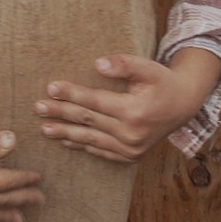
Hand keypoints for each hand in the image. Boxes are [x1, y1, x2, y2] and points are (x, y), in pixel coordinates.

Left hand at [33, 48, 220, 162]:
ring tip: (44, 128)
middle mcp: (131, 134)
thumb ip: (124, 64)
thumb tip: (97, 64)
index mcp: (134, 111)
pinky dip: (82, 146)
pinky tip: (66, 141)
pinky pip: (101, 152)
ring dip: (65, 133)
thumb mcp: (148, 67)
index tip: (50, 88)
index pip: (95, 101)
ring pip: (91, 140)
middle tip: (37, 108)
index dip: (72, 94)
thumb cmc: (162, 82)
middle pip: (88, 121)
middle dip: (61, 113)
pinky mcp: (131, 157)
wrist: (183, 106)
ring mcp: (131, 149)